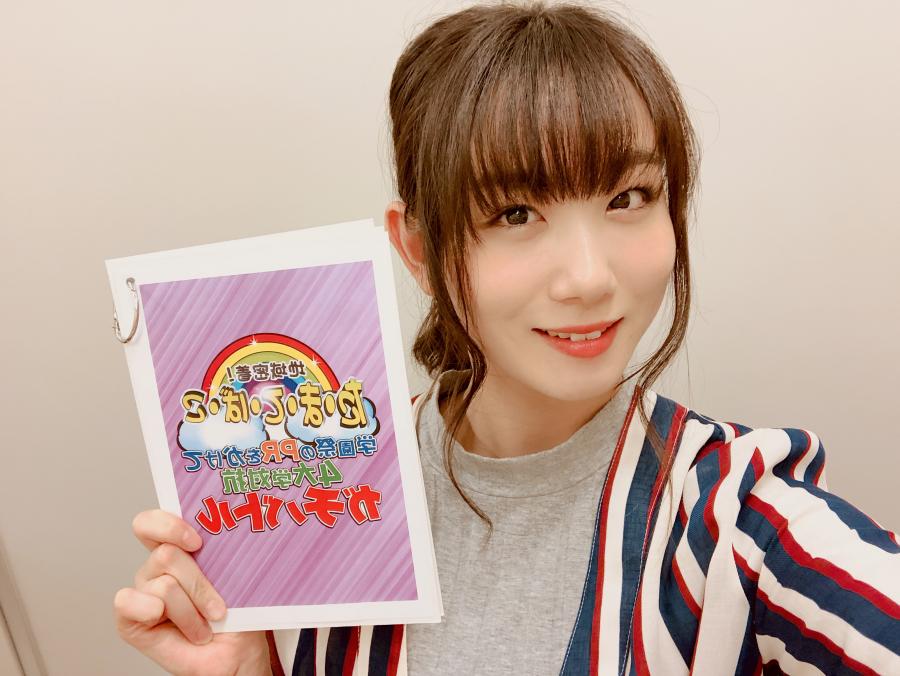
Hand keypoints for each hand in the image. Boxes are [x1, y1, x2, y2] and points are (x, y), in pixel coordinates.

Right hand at [113, 509, 271, 675]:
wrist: (235, 655)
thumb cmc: (237, 614)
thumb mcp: (235, 576)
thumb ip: (220, 552)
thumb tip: (222, 529)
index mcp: (179, 549)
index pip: (152, 523)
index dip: (170, 525)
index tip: (198, 541)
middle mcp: (156, 568)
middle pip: (165, 554)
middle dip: (199, 584)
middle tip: (217, 607)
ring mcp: (143, 593)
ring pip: (164, 585)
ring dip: (191, 612)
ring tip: (204, 628)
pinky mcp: (130, 620)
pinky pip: (127, 602)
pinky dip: (153, 613)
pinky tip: (168, 625)